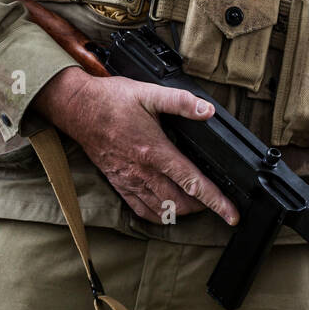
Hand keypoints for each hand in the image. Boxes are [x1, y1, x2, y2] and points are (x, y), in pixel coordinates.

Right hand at [32, 65, 238, 226]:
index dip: (216, 201)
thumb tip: (207, 110)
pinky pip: (141, 210)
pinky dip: (158, 216)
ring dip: (182, 212)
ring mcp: (129, 180)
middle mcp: (143, 171)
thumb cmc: (111, 100)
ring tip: (196, 206)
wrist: (77, 109)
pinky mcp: (118, 183)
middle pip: (180, 203)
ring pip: (162, 210)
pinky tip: (166, 211)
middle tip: (217, 204)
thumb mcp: (149, 93)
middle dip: (202, 208)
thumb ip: (180, 102)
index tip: (231, 215)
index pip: (192, 182)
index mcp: (155, 151)